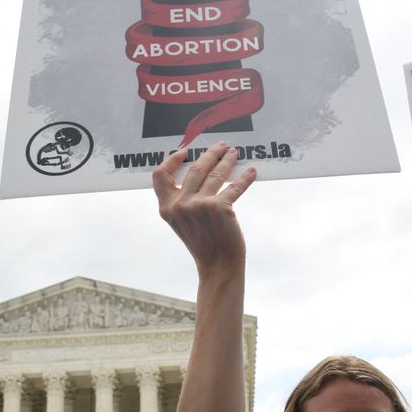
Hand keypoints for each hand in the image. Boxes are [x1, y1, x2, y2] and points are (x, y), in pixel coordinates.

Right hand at [153, 141, 255, 275]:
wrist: (218, 265)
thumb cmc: (204, 243)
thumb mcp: (183, 222)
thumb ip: (182, 200)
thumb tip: (200, 171)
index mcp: (166, 208)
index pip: (160, 176)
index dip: (172, 160)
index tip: (186, 152)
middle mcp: (180, 205)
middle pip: (194, 168)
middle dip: (210, 153)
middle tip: (221, 146)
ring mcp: (198, 205)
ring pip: (215, 173)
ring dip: (227, 161)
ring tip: (235, 154)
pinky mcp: (219, 207)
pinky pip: (234, 187)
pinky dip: (245, 178)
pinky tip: (251, 172)